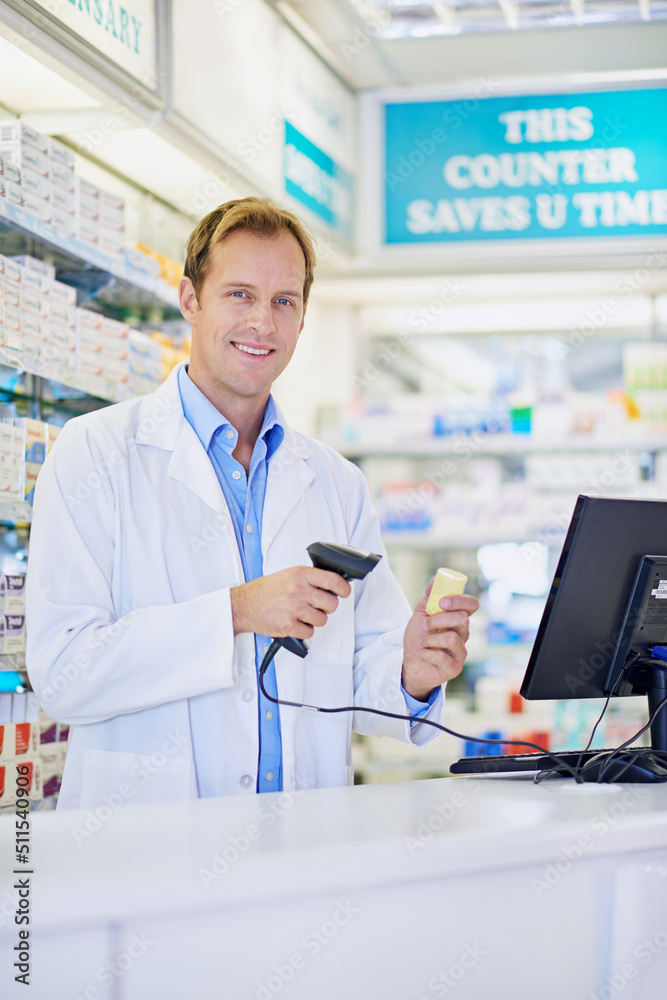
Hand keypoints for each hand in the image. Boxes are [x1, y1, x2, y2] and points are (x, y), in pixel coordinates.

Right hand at [230, 567, 350, 638]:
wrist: (243, 605)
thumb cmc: (265, 590)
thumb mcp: (288, 575)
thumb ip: (309, 579)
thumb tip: (332, 585)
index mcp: (300, 575)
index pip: (332, 580)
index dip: (343, 588)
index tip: (345, 592)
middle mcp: (298, 590)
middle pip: (331, 603)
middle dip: (327, 607)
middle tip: (317, 605)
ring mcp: (293, 608)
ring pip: (322, 619)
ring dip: (315, 619)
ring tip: (301, 614)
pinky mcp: (288, 626)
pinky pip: (309, 632)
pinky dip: (304, 630)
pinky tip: (294, 622)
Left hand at [402, 577, 478, 700]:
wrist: (410, 663)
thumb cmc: (418, 638)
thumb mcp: (421, 614)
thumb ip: (430, 597)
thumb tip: (436, 579)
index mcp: (458, 619)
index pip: (472, 605)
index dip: (460, 601)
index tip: (441, 602)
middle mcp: (463, 634)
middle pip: (463, 619)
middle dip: (438, 620)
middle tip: (425, 626)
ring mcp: (461, 651)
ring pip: (451, 637)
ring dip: (430, 639)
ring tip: (424, 643)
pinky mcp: (455, 668)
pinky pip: (442, 657)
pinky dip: (427, 654)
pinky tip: (424, 656)